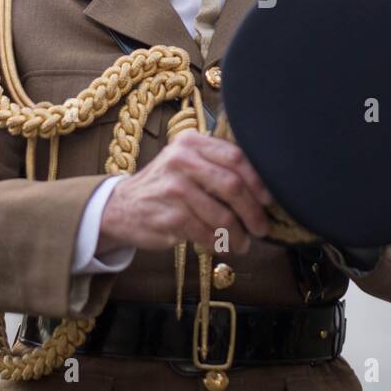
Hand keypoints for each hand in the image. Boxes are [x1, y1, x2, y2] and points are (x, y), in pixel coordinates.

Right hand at [96, 132, 273, 255]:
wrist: (122, 207)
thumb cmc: (165, 185)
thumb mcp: (185, 162)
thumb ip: (216, 164)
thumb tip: (262, 188)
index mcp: (191, 143)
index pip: (236, 157)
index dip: (258, 181)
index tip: (268, 200)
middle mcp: (181, 160)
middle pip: (233, 186)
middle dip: (253, 211)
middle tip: (261, 228)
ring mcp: (173, 188)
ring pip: (222, 215)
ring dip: (238, 235)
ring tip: (242, 243)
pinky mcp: (168, 216)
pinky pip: (206, 233)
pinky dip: (219, 243)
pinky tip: (223, 247)